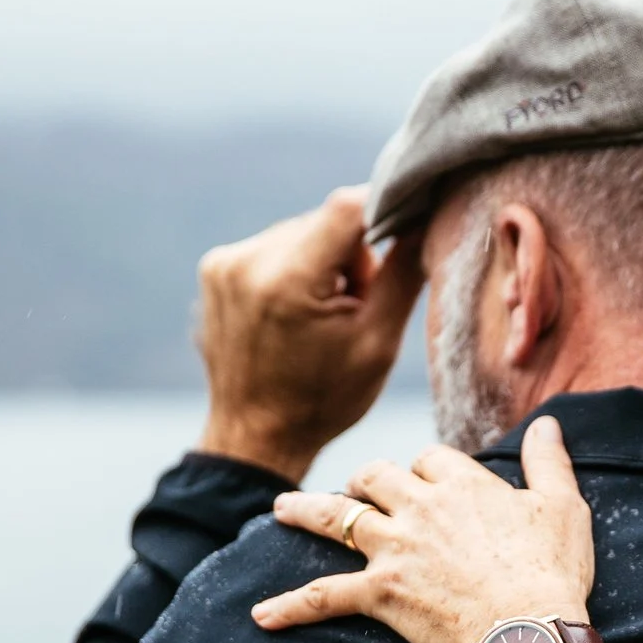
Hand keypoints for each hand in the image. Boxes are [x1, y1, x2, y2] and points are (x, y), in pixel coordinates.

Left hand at [192, 187, 421, 482]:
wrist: (255, 436)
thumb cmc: (323, 399)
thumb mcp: (378, 343)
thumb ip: (403, 273)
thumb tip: (427, 217)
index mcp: (290, 279)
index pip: (349, 206)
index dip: (384, 212)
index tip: (403, 235)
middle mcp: (249, 261)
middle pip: (326, 220)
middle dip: (351, 254)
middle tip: (354, 306)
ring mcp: (225, 263)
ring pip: (301, 231)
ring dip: (322, 261)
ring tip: (320, 316)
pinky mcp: (215, 267)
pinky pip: (273, 246)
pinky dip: (293, 268)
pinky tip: (293, 313)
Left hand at [253, 418, 628, 642]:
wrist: (527, 632)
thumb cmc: (552, 572)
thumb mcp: (562, 506)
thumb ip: (548, 460)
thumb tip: (547, 422)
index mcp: (461, 483)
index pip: (430, 458)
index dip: (428, 469)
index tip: (432, 483)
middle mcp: (419, 507)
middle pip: (376, 476)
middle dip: (366, 479)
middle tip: (359, 490)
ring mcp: (393, 549)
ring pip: (337, 518)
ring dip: (306, 510)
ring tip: (282, 508)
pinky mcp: (379, 592)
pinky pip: (324, 595)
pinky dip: (291, 607)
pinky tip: (262, 615)